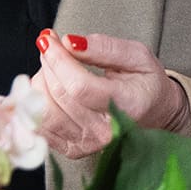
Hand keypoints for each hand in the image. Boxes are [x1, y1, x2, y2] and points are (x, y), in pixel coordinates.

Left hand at [31, 28, 185, 164]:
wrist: (154, 113)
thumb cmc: (146, 83)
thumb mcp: (137, 55)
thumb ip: (104, 47)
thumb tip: (69, 42)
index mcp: (128, 105)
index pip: (80, 86)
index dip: (58, 60)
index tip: (49, 40)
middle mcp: (108, 130)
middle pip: (60, 96)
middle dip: (48, 65)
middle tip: (50, 46)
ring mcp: (90, 144)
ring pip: (45, 112)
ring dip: (40, 84)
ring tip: (52, 68)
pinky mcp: (75, 150)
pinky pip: (41, 127)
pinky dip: (36, 104)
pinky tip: (46, 88)